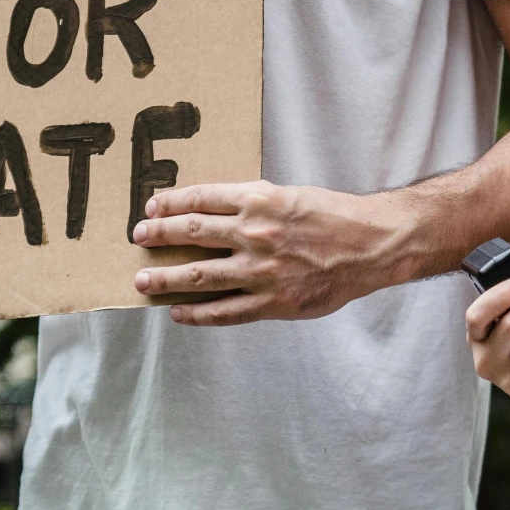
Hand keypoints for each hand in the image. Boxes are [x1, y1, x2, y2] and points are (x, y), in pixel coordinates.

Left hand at [131, 180, 407, 324]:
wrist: (371, 246)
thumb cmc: (334, 217)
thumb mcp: (291, 195)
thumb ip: (254, 203)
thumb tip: (214, 211)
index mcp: (261, 200)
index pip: (202, 198)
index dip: (171, 203)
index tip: (152, 206)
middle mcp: (256, 233)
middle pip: (193, 233)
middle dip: (160, 235)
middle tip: (139, 238)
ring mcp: (261, 271)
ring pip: (200, 275)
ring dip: (166, 278)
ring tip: (142, 281)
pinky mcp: (272, 301)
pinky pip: (224, 312)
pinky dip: (197, 313)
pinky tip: (179, 312)